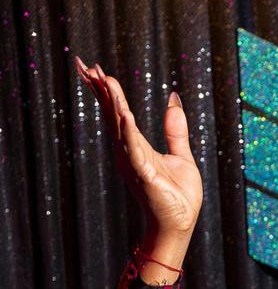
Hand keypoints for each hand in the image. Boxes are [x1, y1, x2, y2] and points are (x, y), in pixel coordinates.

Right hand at [75, 57, 202, 237]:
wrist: (180, 223)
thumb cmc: (177, 195)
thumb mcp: (181, 155)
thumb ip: (175, 129)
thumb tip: (173, 99)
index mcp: (136, 145)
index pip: (118, 112)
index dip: (107, 90)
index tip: (94, 68)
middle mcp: (129, 151)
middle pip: (112, 114)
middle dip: (100, 90)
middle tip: (85, 65)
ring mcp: (134, 162)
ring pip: (120, 127)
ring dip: (113, 104)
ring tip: (104, 80)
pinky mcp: (144, 174)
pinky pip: (135, 150)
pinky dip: (129, 133)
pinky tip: (124, 115)